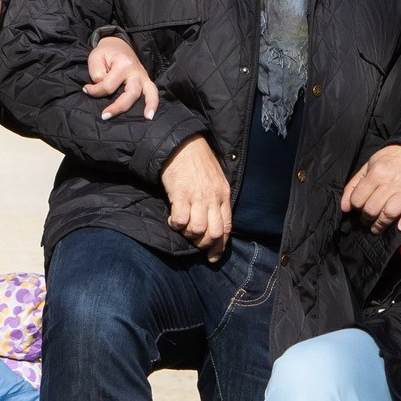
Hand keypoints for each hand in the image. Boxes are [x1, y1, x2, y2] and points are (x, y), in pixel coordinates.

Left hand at [84, 34, 159, 121]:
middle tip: (104, 116)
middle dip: (117, 107)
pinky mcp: (146, 81)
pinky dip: (154, 103)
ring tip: (147, 118)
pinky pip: (153, 92)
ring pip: (147, 93)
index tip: (87, 89)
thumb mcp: (96, 58)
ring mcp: (143, 76)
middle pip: (130, 93)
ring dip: (148, 106)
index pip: (108, 85)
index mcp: (123, 64)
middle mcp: (136, 71)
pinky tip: (150, 115)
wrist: (117, 44)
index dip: (94, 90)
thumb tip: (101, 90)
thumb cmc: (105, 53)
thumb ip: (97, 74)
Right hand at [160, 137, 232, 261]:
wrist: (182, 144)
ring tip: (182, 228)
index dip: (220, 246)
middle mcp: (213, 198)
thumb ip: (216, 199)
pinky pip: (181, 220)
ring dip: (188, 235)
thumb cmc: (198, 161)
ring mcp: (198, 197)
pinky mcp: (181, 194)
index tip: (213, 256)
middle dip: (204, 244)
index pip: (227, 227)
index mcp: (224, 195)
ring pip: (198, 230)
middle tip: (194, 242)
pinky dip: (176, 225)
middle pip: (214, 233)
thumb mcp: (216, 179)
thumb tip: (213, 220)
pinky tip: (173, 219)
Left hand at [340, 144, 400, 233]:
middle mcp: (391, 181)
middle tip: (367, 219)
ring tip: (377, 227)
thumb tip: (345, 208)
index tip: (358, 208)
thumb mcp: (368, 167)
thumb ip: (354, 186)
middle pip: (372, 208)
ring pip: (390, 213)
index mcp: (377, 172)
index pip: (358, 199)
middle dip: (366, 218)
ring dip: (381, 224)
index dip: (355, 206)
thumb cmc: (389, 160)